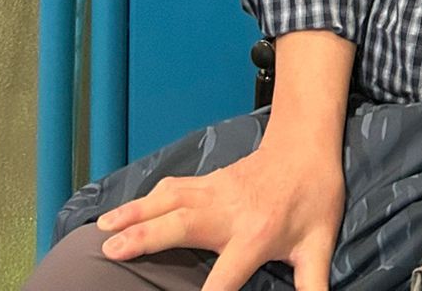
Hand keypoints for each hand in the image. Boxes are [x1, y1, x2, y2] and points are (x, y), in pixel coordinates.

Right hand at [96, 143, 343, 290]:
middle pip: (181, 226)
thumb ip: (312, 283)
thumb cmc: (314, 197)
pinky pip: (172, 188)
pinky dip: (145, 198)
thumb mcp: (319, 244)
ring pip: (168, 201)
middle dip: (146, 239)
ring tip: (102, 230)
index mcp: (255, 236)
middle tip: (111, 251)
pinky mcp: (208, 181)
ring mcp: (214, 192)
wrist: (306, 144)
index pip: (224, 280)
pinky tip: (124, 211)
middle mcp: (227, 212)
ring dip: (134, 213)